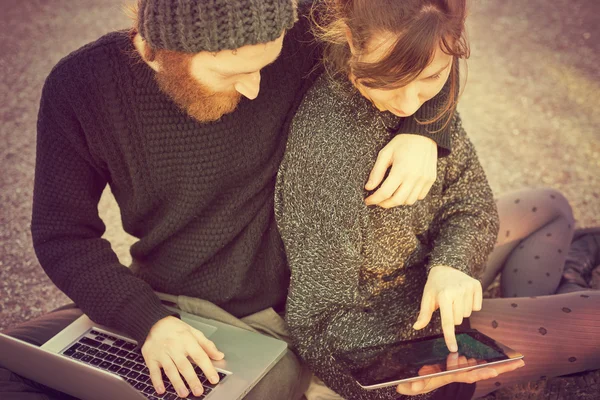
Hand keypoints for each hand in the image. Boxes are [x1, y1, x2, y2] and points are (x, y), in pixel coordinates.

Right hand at [141, 316, 223, 397]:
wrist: (154, 322)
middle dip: (192, 380)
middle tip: (199, 391)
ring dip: (177, 383)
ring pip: (170, 370)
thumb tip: (219, 355)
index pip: (200, 356)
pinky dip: (157, 381)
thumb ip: (207, 345)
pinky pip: (153, 371)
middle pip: (184, 365)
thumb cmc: (175, 328)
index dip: (208, 368)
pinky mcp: (151, 358)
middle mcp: (175, 347)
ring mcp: (162, 353)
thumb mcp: (193, 332)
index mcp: (187, 340)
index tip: (214, 379)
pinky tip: (161, 390)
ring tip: (184, 393)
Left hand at [364, 134, 436, 207]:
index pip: (385, 193)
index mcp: (401, 170)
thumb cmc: (403, 142)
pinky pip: (420, 196)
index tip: (368, 200)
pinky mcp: (431, 179)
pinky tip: (403, 191)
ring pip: (409, 201)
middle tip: (377, 201)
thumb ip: (376, 171)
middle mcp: (414, 177)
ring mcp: (424, 179)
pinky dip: (410, 197)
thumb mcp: (385, 153)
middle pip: (397, 200)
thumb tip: (369, 187)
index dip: (374, 199)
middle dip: (384, 204)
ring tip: (390, 196)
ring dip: (397, 202)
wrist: (425, 134)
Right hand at [397, 353, 524, 394]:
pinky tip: (496, 356)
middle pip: (481, 371)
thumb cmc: (413, 384)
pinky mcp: (456, 365)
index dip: (480, 372)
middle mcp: (456, 374)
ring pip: (480, 366)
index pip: (466, 375)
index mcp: (448, 377)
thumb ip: (411, 386)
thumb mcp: (411, 385)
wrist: (413, 384)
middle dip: (500, 368)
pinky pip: (473, 362)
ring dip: (498, 364)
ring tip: (515, 359)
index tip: (493, 369)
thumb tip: (409, 386)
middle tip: (520, 363)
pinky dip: (485, 360)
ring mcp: (457, 369)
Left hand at [413, 265, 482, 351]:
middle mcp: (458, 291)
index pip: (448, 321)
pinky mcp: (477, 285)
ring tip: (455, 299)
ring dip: (460, 311)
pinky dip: (471, 305)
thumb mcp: (427, 298)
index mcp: (444, 295)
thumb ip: (424, 314)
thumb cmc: (435, 285)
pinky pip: (477, 307)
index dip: (449, 336)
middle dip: (452, 316)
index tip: (453, 348)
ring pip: (467, 314)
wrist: (446, 267)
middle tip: (447, 305)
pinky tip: (464, 296)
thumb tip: (416, 327)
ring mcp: (468, 288)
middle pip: (458, 320)